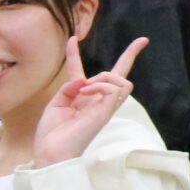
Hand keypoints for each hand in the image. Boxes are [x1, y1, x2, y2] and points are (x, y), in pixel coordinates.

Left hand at [32, 37, 146, 167]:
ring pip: (120, 79)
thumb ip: (69, 87)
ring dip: (103, 77)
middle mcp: (96, 100)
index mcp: (81, 98)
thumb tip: (85, 79)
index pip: (86, 74)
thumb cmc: (52, 133)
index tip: (72, 37)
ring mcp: (104, 106)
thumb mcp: (56, 103)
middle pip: (119, 73)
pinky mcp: (107, 112)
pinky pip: (115, 88)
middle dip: (131, 54)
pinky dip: (102, 84)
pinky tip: (87, 92)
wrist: (50, 152)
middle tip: (139, 43)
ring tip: (85, 89)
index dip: (75, 54)